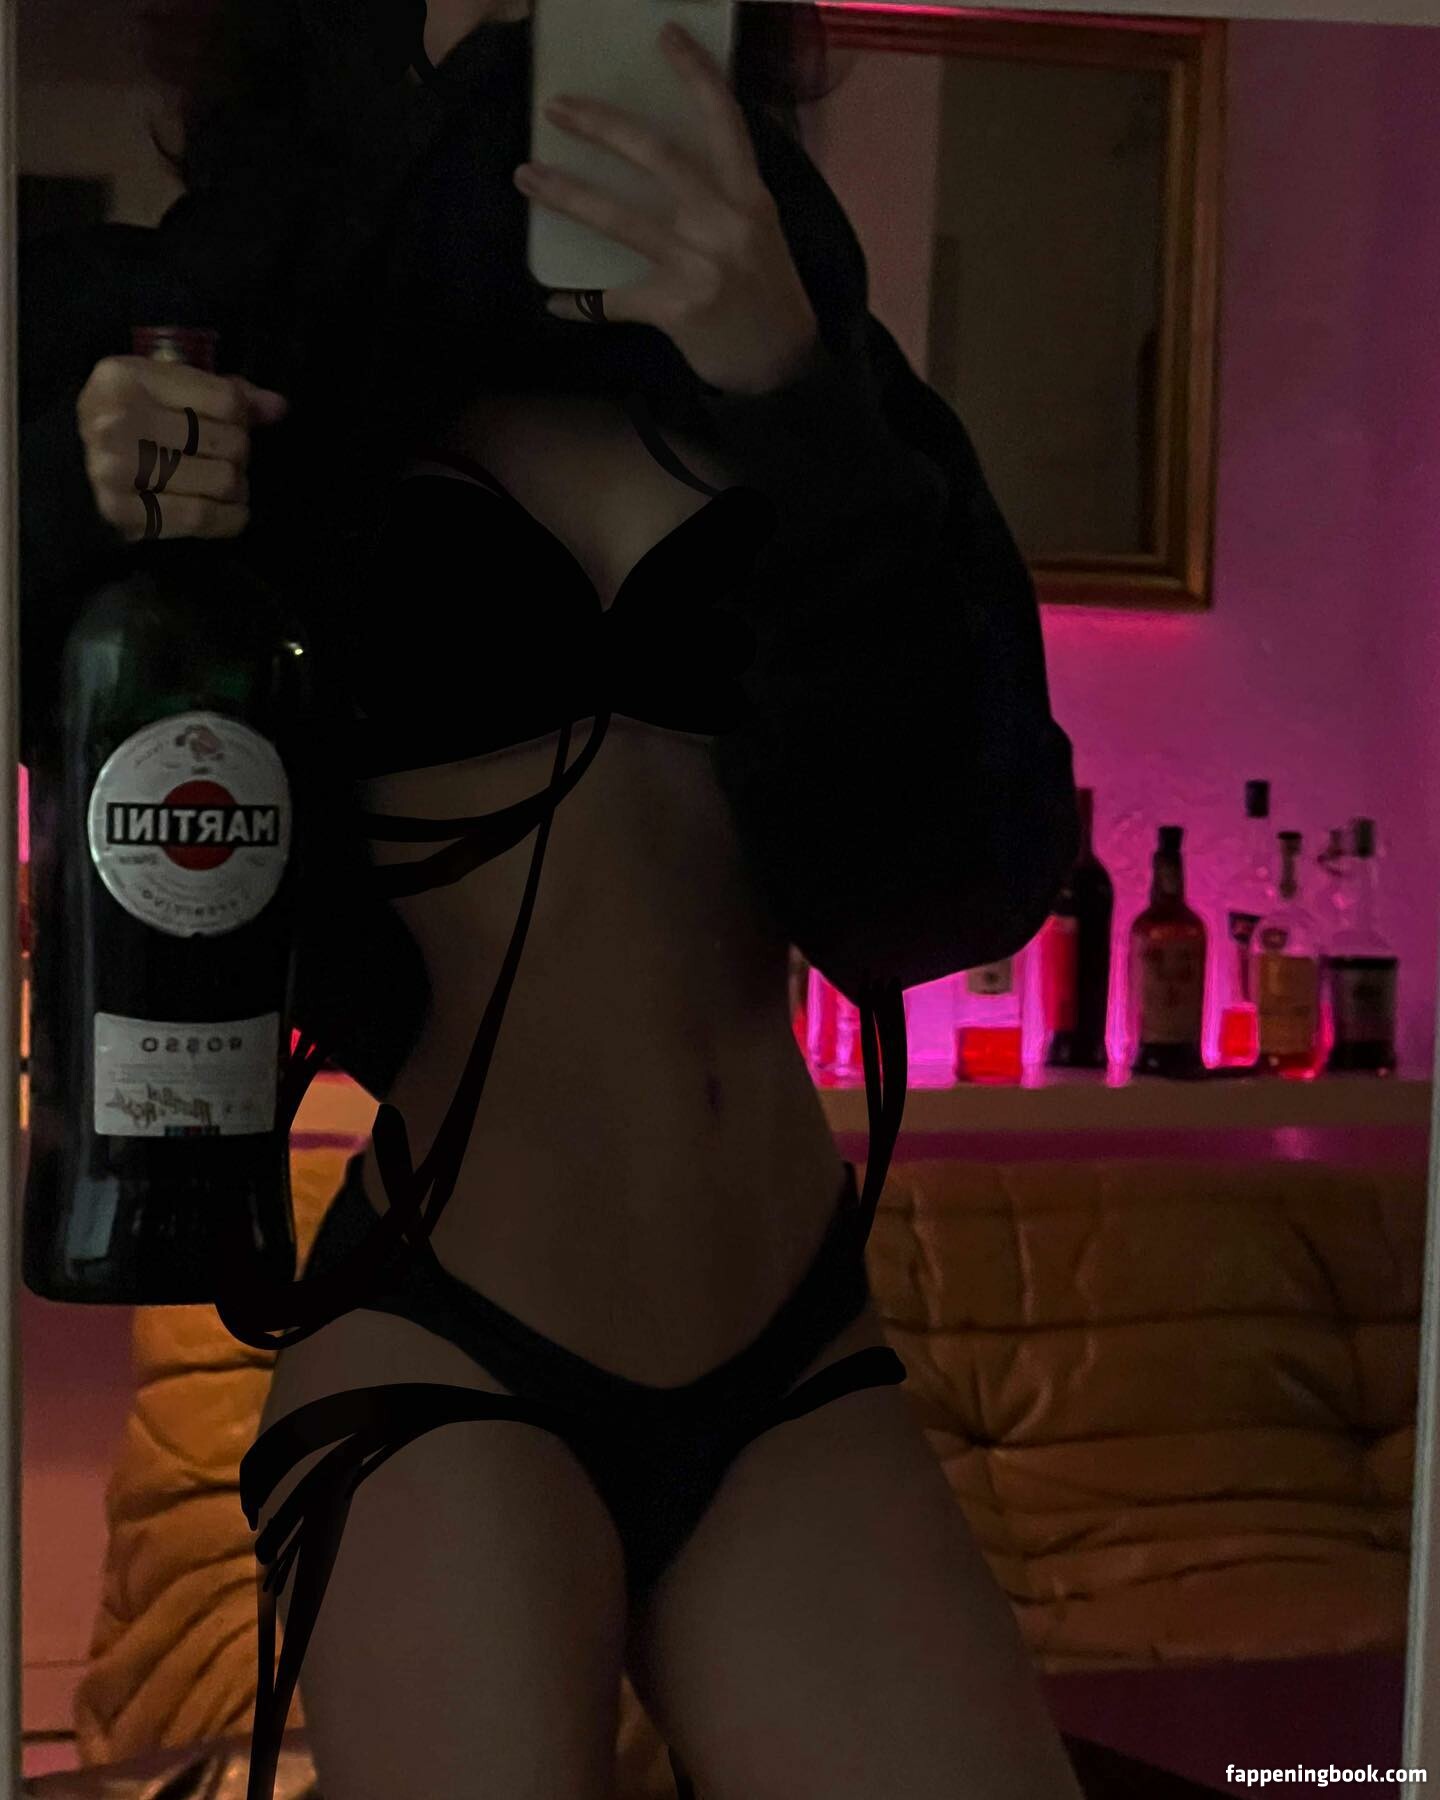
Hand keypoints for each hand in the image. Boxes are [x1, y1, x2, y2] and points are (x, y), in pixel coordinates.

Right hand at [76, 356, 288, 543]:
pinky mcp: (124, 512)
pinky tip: (230, 511)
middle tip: (225, 458)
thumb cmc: (127, 423)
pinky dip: (232, 518)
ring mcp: (117, 469)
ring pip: (224, 481)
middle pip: (230, 443)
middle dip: (240, 454)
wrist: (67, 472)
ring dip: (237, 487)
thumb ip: (224, 393)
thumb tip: (279, 407)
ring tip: (223, 483)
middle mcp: (118, 420)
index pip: (226, 400)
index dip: (244, 417)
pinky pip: (205, 518)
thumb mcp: (163, 390)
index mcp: (126, 377)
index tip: (234, 425)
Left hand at [514, 21, 819, 397]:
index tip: (664, 33)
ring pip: (620, 219)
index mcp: (750, 196)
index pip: (723, 120)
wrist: (782, 366)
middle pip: (655, 156)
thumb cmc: (767, 294)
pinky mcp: (677, 308)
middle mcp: (726, 222)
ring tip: (527, 176)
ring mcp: (700, 266)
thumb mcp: (759, 231)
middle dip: (601, 126)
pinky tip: (557, 302)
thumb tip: (661, 162)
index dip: (695, 73)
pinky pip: (614, 299)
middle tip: (557, 107)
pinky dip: (580, 303)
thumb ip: (723, 193)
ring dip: (567, 194)